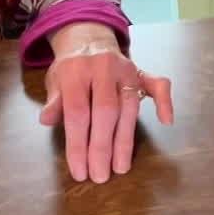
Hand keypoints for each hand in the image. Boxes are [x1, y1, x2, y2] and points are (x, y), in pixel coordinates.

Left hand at [38, 22, 174, 182]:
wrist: (88, 38)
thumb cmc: (70, 68)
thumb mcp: (54, 81)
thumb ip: (54, 101)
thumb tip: (47, 120)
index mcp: (76, 70)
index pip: (78, 112)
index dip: (78, 144)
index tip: (79, 171)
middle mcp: (102, 68)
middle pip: (105, 112)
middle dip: (102, 147)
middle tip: (100, 176)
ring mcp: (125, 69)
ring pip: (129, 106)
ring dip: (125, 140)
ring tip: (120, 167)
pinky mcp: (141, 71)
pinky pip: (158, 84)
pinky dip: (165, 102)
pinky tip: (166, 121)